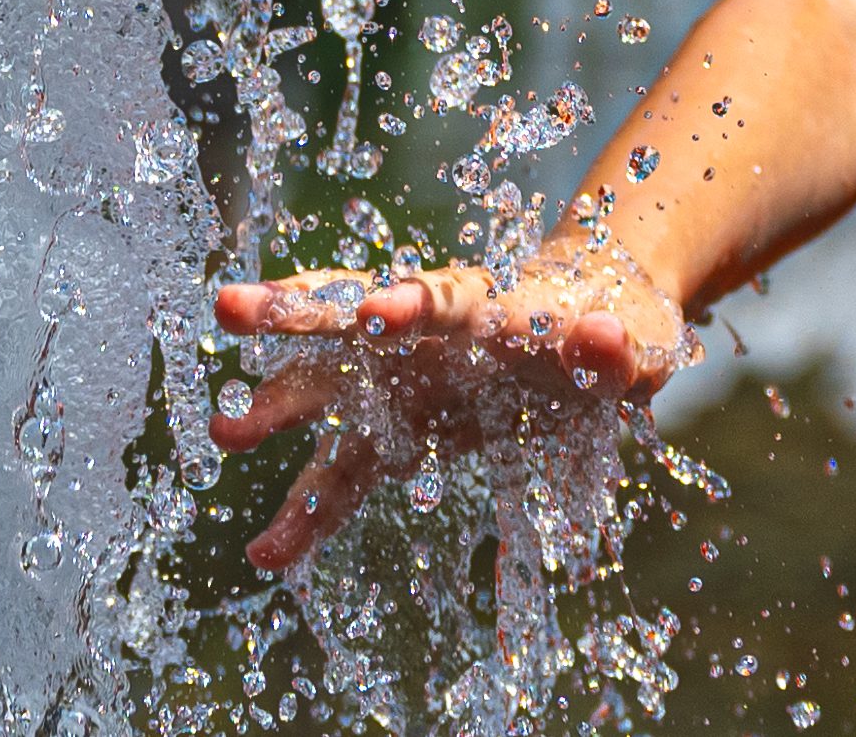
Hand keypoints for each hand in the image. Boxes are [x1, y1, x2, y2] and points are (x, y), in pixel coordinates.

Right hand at [210, 232, 699, 569]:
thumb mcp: (633, 342)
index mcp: (481, 302)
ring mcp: (396, 383)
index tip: (373, 313)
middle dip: (290, 313)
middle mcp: (419, 334)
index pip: (441, 299)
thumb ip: (616, 348)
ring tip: (222, 432)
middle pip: (346, 318)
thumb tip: (602, 339)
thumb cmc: (611, 329)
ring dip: (275, 406)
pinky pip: (342, 477)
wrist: (592, 337)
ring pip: (324, 389)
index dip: (408, 306)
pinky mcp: (392, 435)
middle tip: (229, 308)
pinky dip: (307, 514)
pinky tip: (267, 555)